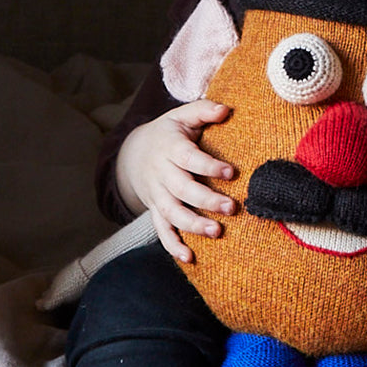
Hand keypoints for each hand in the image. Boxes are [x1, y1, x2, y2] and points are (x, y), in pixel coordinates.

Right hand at [115, 100, 235, 261]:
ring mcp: (157, 195)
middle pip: (181, 189)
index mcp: (169, 148)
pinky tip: (189, 258)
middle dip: (205, 200)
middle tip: (232, 208)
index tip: (231, 173)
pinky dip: (172, 246)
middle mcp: (161, 174)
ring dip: (193, 225)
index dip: (208, 166)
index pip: (188, 158)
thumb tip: (226, 109)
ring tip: (217, 232)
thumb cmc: (169, 134)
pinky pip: (161, 231)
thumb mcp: (181, 116)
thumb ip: (203, 110)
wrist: (134, 154)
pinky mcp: (155, 211)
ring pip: (171, 213)